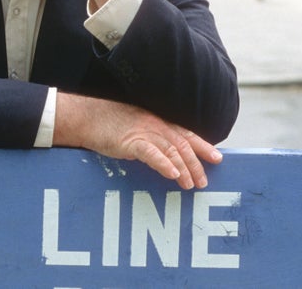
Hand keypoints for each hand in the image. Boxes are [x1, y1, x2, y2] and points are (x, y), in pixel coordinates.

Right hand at [53, 92, 222, 189]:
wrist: (84, 116)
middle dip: (196, 163)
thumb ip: (147, 135)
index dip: (202, 145)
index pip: (184, 132)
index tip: (217, 157)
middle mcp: (153, 124)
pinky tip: (172, 174)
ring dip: (184, 168)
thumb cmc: (105, 121)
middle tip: (204, 181)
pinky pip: (151, 153)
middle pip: (182, 144)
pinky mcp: (129, 141)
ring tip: (191, 184)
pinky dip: (164, 164)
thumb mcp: (132, 125)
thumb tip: (159, 153)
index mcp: (155, 120)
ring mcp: (142, 131)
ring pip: (171, 150)